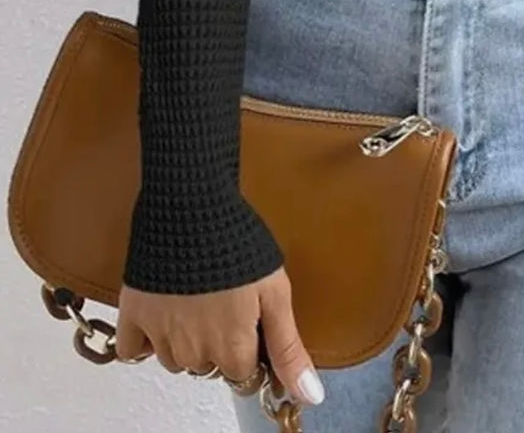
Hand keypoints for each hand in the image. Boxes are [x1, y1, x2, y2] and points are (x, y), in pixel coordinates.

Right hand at [114, 265, 325, 408]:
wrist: (193, 208)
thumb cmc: (239, 244)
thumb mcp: (275, 293)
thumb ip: (288, 348)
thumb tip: (310, 395)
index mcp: (231, 347)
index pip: (242, 373)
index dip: (249, 347)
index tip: (249, 323)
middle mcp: (194, 351)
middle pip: (209, 366)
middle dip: (218, 344)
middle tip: (224, 304)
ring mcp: (161, 336)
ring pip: (176, 361)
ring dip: (187, 342)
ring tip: (198, 301)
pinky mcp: (133, 317)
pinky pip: (134, 351)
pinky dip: (146, 341)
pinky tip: (164, 315)